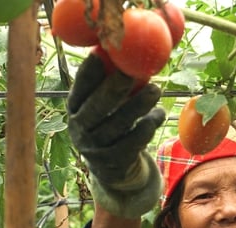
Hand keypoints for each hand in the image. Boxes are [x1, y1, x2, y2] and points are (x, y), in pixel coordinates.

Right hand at [67, 55, 164, 217]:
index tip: (101, 54)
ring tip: (155, 90)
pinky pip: (133, 142)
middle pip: (96, 108)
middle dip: (113, 89)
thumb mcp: (105, 105)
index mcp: (75, 108)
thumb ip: (113, 84)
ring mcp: (95, 148)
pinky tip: (159, 114)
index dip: (89, 72)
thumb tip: (131, 52)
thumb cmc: (111, 123)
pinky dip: (148, 126)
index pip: (79, 88)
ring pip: (118, 125)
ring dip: (138, 106)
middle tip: (130, 73)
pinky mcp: (113, 162)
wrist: (112, 168)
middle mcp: (80, 128)